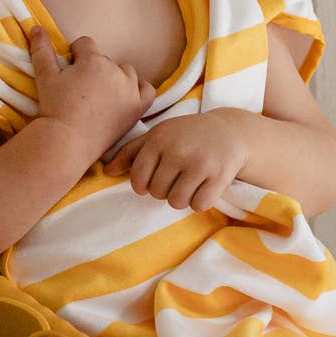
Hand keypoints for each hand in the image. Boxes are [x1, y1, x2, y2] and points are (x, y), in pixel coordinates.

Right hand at [28, 29, 154, 157]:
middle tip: (80, 88)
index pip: (86, 44)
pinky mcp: (137, 108)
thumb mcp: (45, 77)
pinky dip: (139, 90)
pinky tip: (125, 95)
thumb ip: (42, 50)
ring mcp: (129, 90)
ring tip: (99, 93)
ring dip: (115, 77)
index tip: (69, 69)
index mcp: (94, 60)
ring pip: (126, 72)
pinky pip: (147, 90)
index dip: (75, 55)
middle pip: (105, 59)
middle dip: (93, 68)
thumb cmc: (54, 108)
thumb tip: (36, 27)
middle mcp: (116, 72)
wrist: (68, 141)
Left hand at [101, 110, 247, 211]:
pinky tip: (204, 187)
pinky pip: (198, 205)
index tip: (154, 179)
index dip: (144, 186)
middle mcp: (178, 151)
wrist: (229, 131)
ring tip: (189, 183)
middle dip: (165, 190)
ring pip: (177, 202)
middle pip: (157, 193)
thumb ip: (131, 153)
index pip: (139, 180)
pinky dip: (199, 202)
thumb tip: (107, 172)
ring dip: (181, 198)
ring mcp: (200, 164)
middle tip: (177, 178)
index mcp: (159, 140)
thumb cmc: (186, 135)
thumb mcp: (158, 136)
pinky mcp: (219, 176)